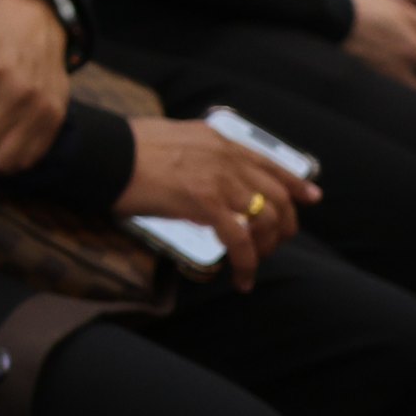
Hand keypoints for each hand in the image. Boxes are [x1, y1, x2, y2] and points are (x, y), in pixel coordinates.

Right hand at [115, 117, 315, 286]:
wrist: (105, 154)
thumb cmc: (125, 148)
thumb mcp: (172, 137)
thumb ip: (196, 152)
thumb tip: (199, 170)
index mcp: (219, 142)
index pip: (270, 163)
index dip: (294, 184)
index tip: (310, 198)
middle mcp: (228, 159)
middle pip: (276, 196)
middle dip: (284, 225)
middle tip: (275, 244)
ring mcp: (220, 181)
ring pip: (267, 219)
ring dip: (267, 248)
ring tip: (254, 263)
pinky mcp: (206, 204)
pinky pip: (241, 240)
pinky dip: (246, 263)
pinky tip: (241, 278)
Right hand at [346, 0, 415, 101]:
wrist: (326, 17)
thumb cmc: (366, 10)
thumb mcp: (406, 11)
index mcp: (414, 51)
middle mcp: (399, 68)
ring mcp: (381, 74)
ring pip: (412, 94)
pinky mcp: (366, 74)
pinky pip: (392, 90)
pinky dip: (406, 93)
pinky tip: (404, 86)